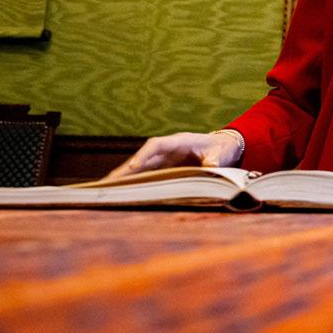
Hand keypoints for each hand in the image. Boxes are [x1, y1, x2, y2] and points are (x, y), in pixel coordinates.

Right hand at [104, 131, 242, 180]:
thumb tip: (211, 167)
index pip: (157, 145)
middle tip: (109, 181)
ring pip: (141, 166)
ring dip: (126, 176)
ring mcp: (165, 157)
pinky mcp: (166, 167)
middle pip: (143, 156)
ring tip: (109, 188)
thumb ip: (214, 160)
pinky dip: (135, 181)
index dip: (145, 154)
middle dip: (126, 168)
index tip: (134, 165)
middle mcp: (168, 149)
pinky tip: (123, 191)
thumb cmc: (221, 149)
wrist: (223, 147)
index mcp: (180, 141)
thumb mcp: (220, 154)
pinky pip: (147, 173)